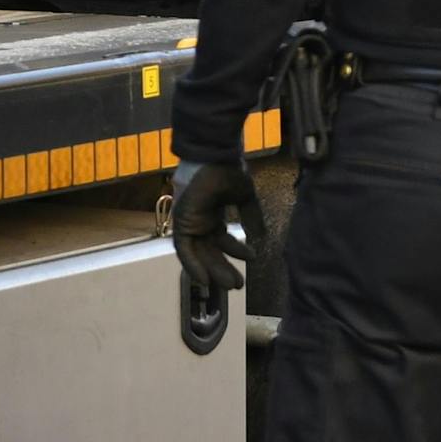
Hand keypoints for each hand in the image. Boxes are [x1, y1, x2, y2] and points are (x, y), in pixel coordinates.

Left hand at [170, 160, 258, 294]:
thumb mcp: (244, 197)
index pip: (222, 240)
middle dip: (224, 268)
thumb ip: (251, 217)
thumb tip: (260, 237)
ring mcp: (189, 221)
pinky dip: (192, 266)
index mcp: (212, 214)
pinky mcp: (181, 223)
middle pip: (210, 251)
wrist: (215, 156)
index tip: (253, 258)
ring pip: (198, 255)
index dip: (236, 252)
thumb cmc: (227, 170)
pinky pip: (184, 251)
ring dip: (212, 271)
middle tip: (238, 284)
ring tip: (228, 285)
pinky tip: (205, 279)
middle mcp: (200, 220)